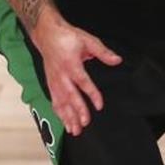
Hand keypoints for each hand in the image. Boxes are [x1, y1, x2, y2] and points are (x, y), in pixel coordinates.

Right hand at [31, 17, 122, 136]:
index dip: (91, 94)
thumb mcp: (88, 40)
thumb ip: (103, 52)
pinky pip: (54, 101)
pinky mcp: (50, 83)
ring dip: (67, 117)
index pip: (82, 82)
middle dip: (77, 111)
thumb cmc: (68, 37)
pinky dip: (59, 113)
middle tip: (85, 123)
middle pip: (69, 96)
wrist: (46, 33)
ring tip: (75, 130)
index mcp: (71, 64)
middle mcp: (61, 75)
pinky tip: (65, 123)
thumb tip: (118, 60)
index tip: (99, 105)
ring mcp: (53, 80)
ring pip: (60, 102)